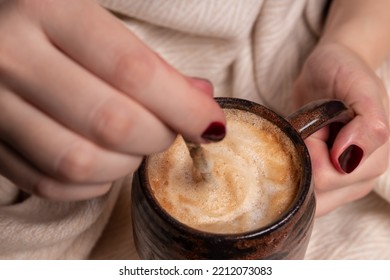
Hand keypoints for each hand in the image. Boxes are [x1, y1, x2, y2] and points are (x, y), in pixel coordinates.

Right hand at [0, 0, 224, 200]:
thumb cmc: (50, 22)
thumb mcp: (95, 20)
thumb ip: (147, 61)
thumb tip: (201, 99)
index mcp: (47, 7)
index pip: (134, 72)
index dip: (184, 108)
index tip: (210, 126)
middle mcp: (11, 55)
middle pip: (112, 123)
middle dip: (159, 136)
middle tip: (171, 129)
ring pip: (79, 161)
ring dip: (126, 165)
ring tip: (136, 146)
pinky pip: (48, 182)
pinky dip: (91, 185)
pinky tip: (106, 167)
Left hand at [293, 43, 388, 215]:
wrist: (328, 70)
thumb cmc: (345, 74)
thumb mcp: (361, 89)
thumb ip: (367, 126)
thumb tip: (347, 160)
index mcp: (374, 162)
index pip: (325, 177)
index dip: (310, 150)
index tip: (317, 127)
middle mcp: (358, 180)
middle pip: (313, 193)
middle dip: (301, 159)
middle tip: (309, 132)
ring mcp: (338, 185)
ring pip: (303, 197)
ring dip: (294, 166)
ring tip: (304, 140)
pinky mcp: (319, 184)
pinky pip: (296, 193)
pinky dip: (288, 173)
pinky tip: (296, 150)